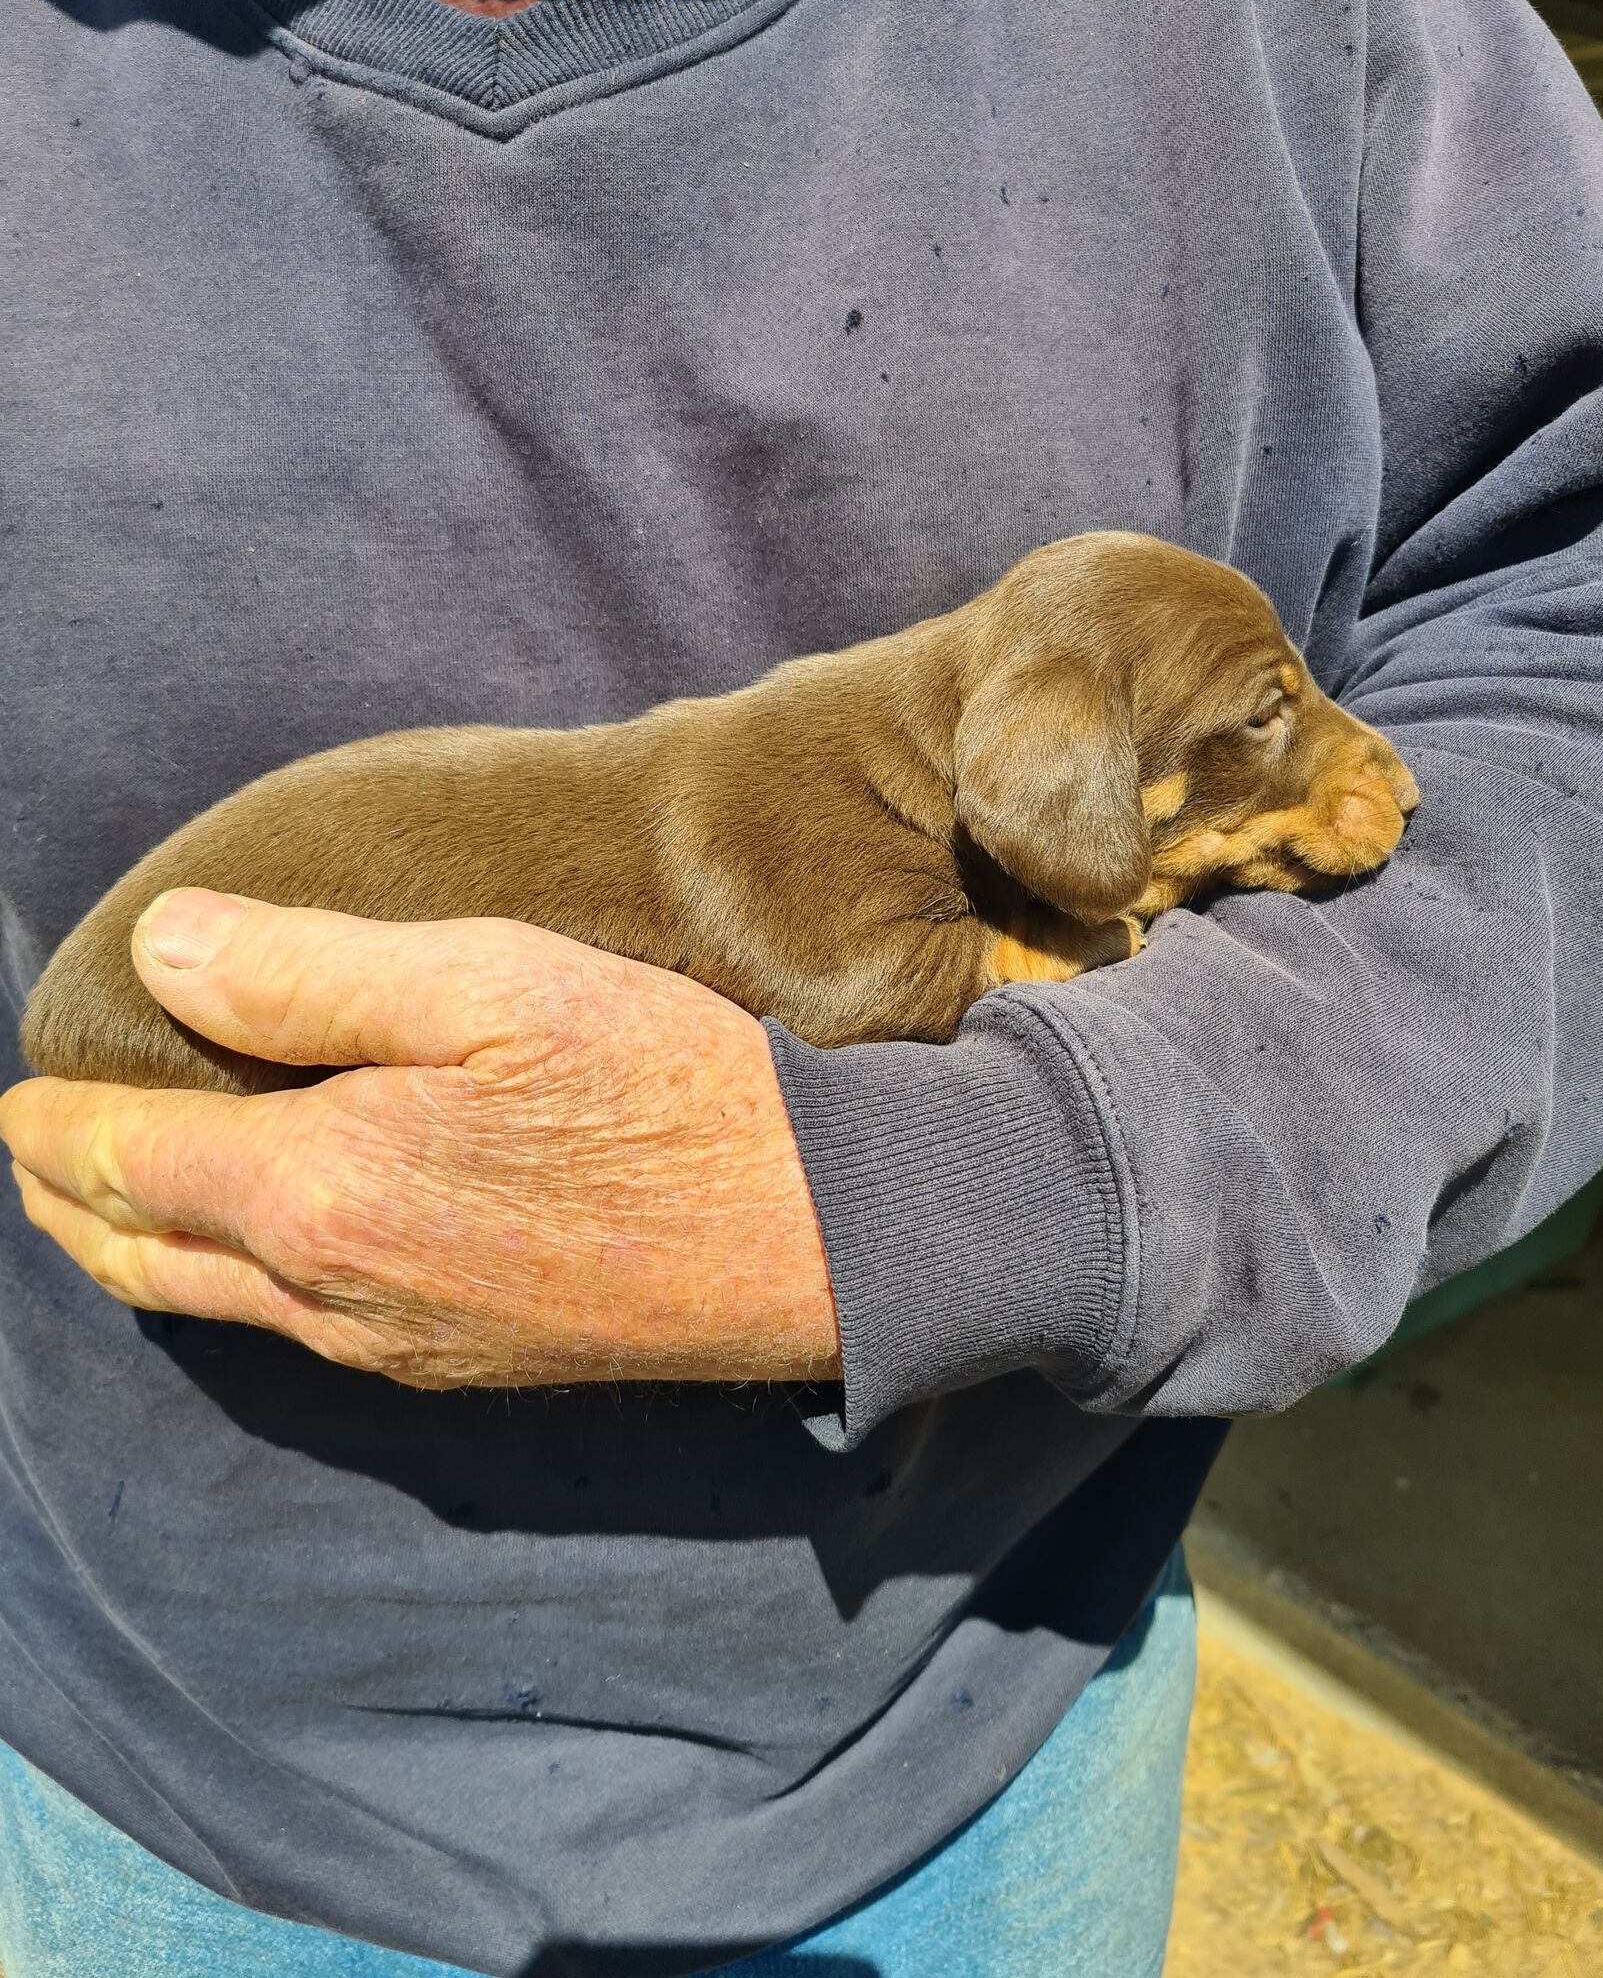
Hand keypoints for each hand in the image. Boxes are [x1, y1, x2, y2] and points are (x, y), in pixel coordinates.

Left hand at [0, 892, 840, 1387]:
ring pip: (210, 1306)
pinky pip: (293, 1330)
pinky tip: (261, 1240)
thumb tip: (160, 949)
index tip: (22, 1084)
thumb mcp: (489, 982)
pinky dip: (229, 1280)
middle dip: (65, 1197)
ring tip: (117, 1194)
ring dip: (139, 1245)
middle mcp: (332, 1294)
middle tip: (38, 1143)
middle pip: (136, 1254)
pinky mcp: (455, 1366)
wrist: (810, 1237)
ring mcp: (393, 1346)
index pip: (112, 1161)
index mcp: (317, 1190)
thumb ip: (307, 972)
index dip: (48, 1117)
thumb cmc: (663, 1087)